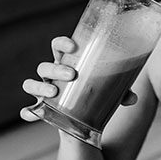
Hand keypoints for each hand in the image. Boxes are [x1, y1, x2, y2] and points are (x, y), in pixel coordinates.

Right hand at [20, 36, 137, 121]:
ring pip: (31, 83)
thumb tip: (132, 97)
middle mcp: (52, 75)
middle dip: (55, 69)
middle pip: (44, 66)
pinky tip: (33, 114)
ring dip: (40, 87)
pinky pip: (29, 109)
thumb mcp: (109, 90)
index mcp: (67, 63)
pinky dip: (28, 111)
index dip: (62, 43)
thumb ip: (121, 91)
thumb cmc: (96, 92)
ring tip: (53, 93)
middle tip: (72, 74)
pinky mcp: (43, 109)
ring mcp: (45, 91)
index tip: (73, 45)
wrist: (85, 116)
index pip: (58, 46)